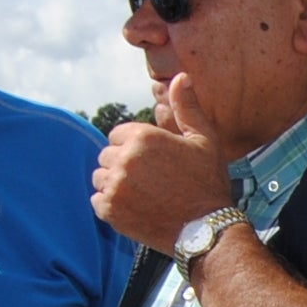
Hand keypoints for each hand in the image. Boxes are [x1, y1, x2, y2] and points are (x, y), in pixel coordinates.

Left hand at [92, 73, 238, 251]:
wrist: (206, 230)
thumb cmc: (208, 183)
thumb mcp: (203, 139)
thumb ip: (186, 107)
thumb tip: (180, 77)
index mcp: (143, 136)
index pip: (118, 135)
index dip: (135, 148)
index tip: (153, 163)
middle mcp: (124, 158)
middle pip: (107, 156)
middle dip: (123, 165)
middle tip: (150, 182)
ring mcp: (114, 185)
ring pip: (100, 178)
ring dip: (116, 184)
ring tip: (142, 195)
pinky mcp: (110, 210)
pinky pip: (98, 200)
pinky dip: (112, 205)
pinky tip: (135, 208)